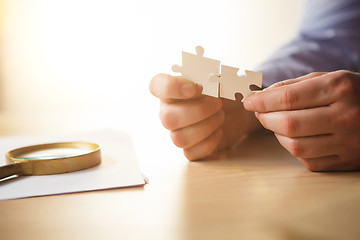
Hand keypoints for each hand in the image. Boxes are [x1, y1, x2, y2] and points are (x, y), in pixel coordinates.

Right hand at [150, 74, 261, 159]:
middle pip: (168, 118)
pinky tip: (219, 132)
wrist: (237, 111)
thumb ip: (215, 77)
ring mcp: (177, 132)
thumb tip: (213, 85)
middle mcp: (169, 111)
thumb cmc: (223, 92)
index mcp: (171, 89)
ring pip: (179, 139)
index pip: (157, 85)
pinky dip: (209, 144)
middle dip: (199, 111)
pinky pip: (190, 154)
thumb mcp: (221, 78)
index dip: (172, 87)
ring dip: (206, 127)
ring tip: (220, 116)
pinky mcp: (189, 148)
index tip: (196, 87)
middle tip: (218, 103)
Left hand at [244, 70, 359, 170]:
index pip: (288, 98)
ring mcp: (349, 143)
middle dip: (265, 118)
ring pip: (295, 146)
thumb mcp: (329, 78)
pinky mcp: (347, 162)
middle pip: (288, 124)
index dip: (261, 101)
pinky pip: (308, 161)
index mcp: (340, 88)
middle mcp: (346, 116)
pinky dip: (293, 149)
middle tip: (259, 112)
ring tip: (275, 123)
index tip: (248, 101)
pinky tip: (294, 137)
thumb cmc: (352, 93)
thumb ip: (294, 86)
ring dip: (276, 135)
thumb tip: (260, 96)